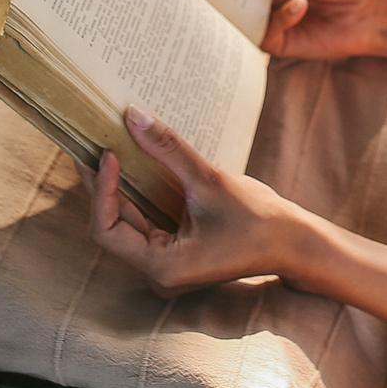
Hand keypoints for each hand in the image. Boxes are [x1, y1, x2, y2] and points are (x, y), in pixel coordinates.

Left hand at [91, 109, 310, 297]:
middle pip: (112, 225)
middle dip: (104, 184)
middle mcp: (157, 271)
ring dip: (118, 186)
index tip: (109, 153)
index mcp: (162, 266)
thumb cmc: (258, 220)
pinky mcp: (175, 251)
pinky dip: (138, 193)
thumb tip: (133, 116)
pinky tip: (133, 163)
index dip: (103, 190)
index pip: (107, 230)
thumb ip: (168, 149)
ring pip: (126, 222)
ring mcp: (165, 263)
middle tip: (93, 140)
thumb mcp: (210, 180)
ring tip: (109, 146)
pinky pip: (144, 221)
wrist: (293, 243)